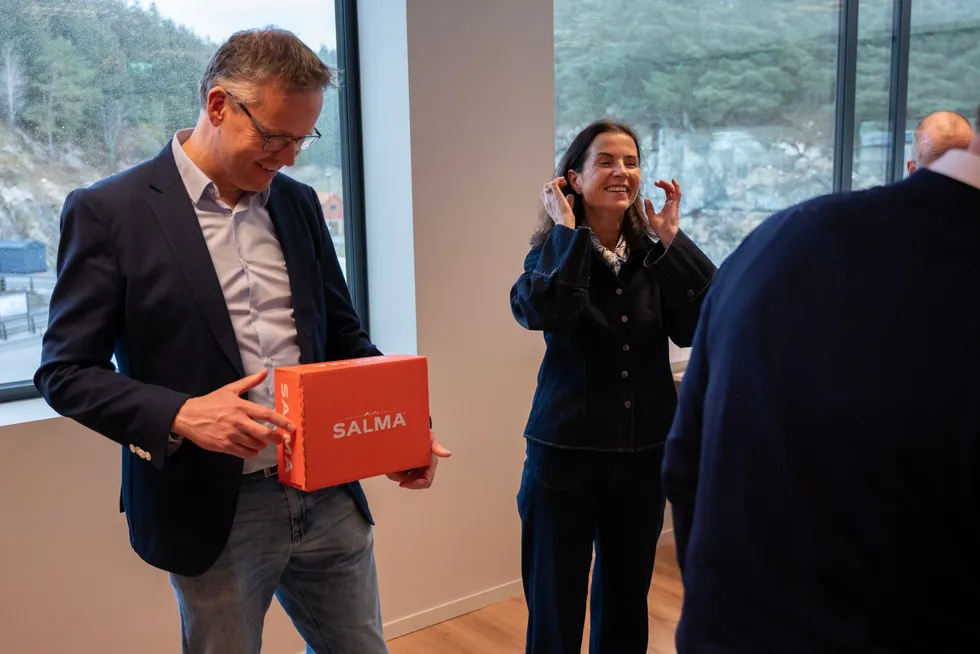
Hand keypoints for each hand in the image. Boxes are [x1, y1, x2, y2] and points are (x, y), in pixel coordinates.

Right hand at [171, 370, 294, 458]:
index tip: (292, 427)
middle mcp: (239, 421)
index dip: (281, 421)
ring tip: (261, 441)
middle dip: (276, 438)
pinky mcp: (224, 446)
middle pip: (264, 433)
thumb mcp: (230, 389)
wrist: (188, 416)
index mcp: (242, 407)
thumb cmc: (211, 402)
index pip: (266, 414)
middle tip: (280, 439)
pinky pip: (244, 453)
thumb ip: (249, 382)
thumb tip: (264, 372)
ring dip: (261, 445)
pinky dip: (251, 452)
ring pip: (255, 445)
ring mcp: (231, 435)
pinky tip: (251, 448)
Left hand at [386, 431, 451, 489]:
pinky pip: (396, 473)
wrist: (412, 428)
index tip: (403, 483)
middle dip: (401, 478)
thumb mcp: (430, 438)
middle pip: (411, 482)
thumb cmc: (423, 433)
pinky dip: (392, 470)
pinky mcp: (404, 466)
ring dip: (394, 473)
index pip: (426, 482)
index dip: (415, 485)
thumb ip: (437, 447)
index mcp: (430, 465)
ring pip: (402, 478)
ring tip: (390, 463)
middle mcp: (422, 469)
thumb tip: (448, 454)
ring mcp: (413, 468)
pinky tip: (390, 462)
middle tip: (391, 471)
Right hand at [541, 177, 575, 227]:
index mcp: (548, 207)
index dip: (550, 191)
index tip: (559, 190)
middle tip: (562, 185)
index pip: (544, 196)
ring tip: (563, 182)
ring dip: (555, 181)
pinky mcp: (556, 194)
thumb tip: (570, 196)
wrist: (564, 223)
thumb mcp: (566, 211)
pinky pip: (554, 183)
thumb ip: (568, 202)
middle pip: (545, 189)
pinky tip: (563, 179)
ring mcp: (550, 198)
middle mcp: (547, 201)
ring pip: (547, 185)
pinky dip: (558, 179)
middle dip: (552, 185)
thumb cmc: (566, 220)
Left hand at [643, 178, 680, 246]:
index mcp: (667, 206)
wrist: (665, 235)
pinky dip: (677, 187)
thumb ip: (649, 208)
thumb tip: (646, 199)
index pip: (667, 193)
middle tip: (657, 182)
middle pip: (670, 190)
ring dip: (668, 184)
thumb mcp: (651, 216)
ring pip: (674, 190)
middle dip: (664, 184)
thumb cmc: (659, 228)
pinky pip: (678, 194)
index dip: (662, 187)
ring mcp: (674, 204)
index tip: (655, 183)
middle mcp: (671, 204)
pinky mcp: (675, 205)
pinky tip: (673, 181)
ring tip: (660, 181)